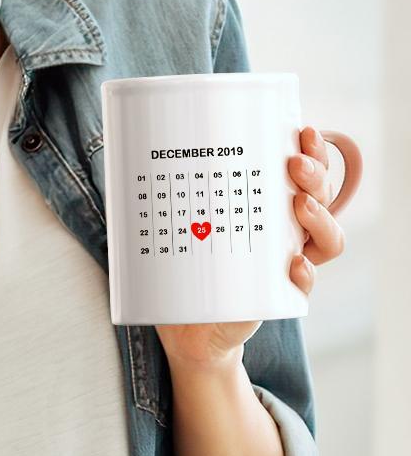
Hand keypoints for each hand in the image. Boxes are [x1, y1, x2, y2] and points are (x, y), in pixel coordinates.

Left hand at [155, 125, 348, 367]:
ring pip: (328, 237)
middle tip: (295, 164)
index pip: (304, 171)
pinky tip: (293, 264)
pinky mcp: (281, 296)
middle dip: (316, 174)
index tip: (304, 130)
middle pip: (322, 195)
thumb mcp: (179, 222)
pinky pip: (306, 284)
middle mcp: (288, 230)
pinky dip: (305, 273)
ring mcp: (290, 261)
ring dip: (321, 218)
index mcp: (268, 203)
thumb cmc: (184, 265)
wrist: (187, 326)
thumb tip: (127, 149)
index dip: (313, 149)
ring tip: (299, 205)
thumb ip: (167, 192)